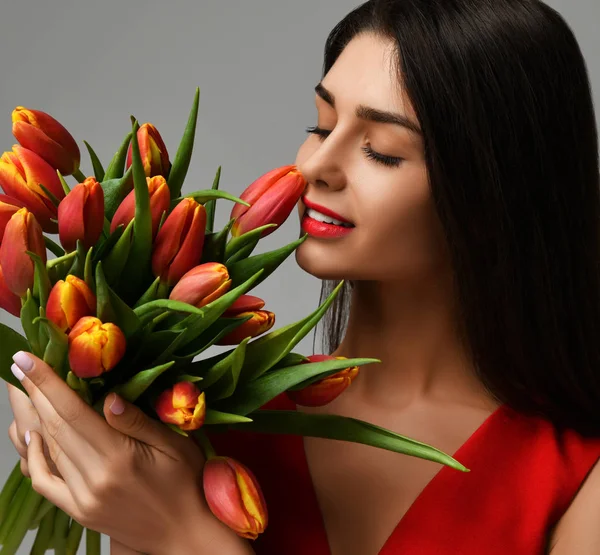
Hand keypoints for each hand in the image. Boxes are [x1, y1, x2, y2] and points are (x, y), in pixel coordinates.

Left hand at [7, 351, 253, 554]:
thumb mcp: (176, 445)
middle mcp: (93, 479)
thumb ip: (139, 422)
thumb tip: (108, 397)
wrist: (184, 535)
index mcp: (119, 458)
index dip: (47, 383)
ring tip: (20, 391)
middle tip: (18, 366)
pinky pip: (45, 480)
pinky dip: (33, 456)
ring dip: (29, 417)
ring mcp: (82, 498)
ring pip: (45, 450)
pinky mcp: (78, 511)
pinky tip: (32, 435)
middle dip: (32, 393)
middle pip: (52, 427)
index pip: (72, 413)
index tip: (26, 359)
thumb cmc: (187, 484)